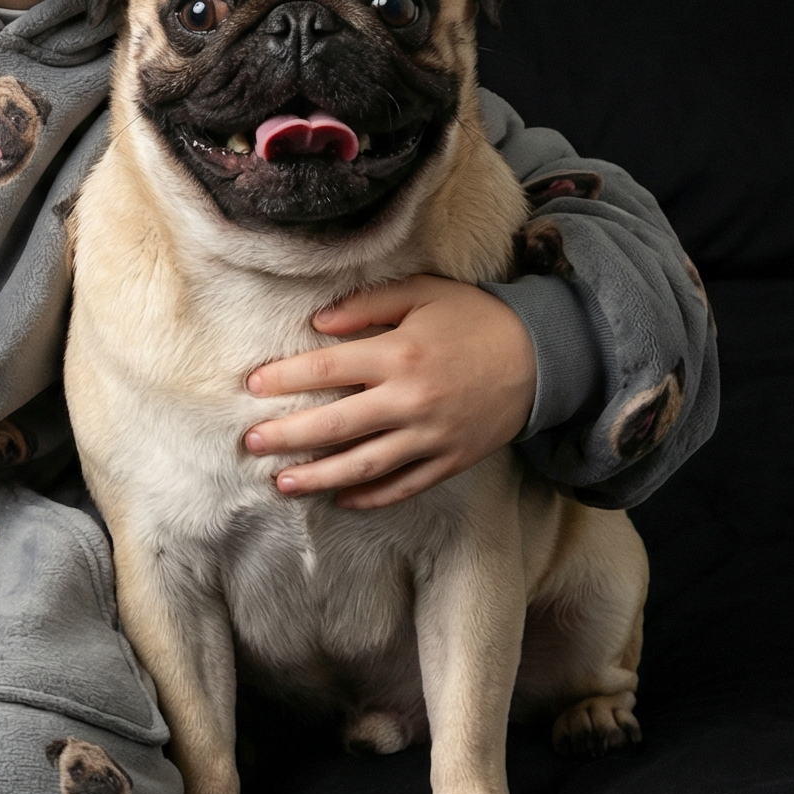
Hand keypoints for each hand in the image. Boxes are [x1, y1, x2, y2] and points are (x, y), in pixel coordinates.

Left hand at [243, 276, 534, 509]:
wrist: (543, 357)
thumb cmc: (475, 318)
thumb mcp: (422, 293)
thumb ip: (366, 306)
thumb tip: (317, 325)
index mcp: (399, 354)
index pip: (327, 368)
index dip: (285, 378)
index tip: (251, 385)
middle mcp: (411, 399)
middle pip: (336, 424)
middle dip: (288, 436)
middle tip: (250, 443)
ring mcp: (432, 435)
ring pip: (365, 464)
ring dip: (319, 476)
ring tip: (282, 483)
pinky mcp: (451, 459)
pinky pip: (405, 485)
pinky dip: (372, 496)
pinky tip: (341, 500)